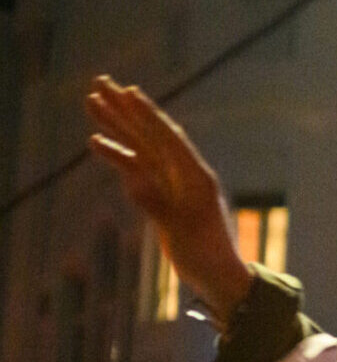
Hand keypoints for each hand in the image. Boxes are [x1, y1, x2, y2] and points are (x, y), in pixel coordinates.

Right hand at [86, 76, 252, 323]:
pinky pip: (138, 170)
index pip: (168, 139)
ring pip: (141, 147)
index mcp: (196, 178)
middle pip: (151, 134)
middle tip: (100, 82)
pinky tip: (97, 143)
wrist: (219, 278)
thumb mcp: (181, 233)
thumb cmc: (206, 257)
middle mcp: (185, 174)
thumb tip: (132, 181)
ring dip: (117, 126)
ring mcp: (174, 183)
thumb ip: (157, 206)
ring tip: (92, 103)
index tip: (127, 92)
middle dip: (126, 109)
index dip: (147, 115)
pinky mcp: (164, 196)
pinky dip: (119, 156)